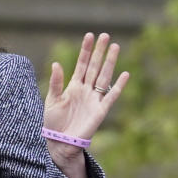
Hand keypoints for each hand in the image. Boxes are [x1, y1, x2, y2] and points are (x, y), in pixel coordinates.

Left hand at [43, 33, 129, 177]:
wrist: (60, 142)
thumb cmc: (53, 122)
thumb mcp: (52, 99)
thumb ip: (56, 82)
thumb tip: (57, 64)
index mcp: (73, 86)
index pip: (81, 64)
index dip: (86, 50)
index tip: (89, 35)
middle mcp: (86, 89)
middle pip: (94, 66)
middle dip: (99, 51)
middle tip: (105, 35)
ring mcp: (94, 99)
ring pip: (104, 76)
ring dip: (109, 62)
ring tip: (115, 47)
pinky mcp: (101, 110)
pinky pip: (111, 95)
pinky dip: (119, 85)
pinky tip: (125, 74)